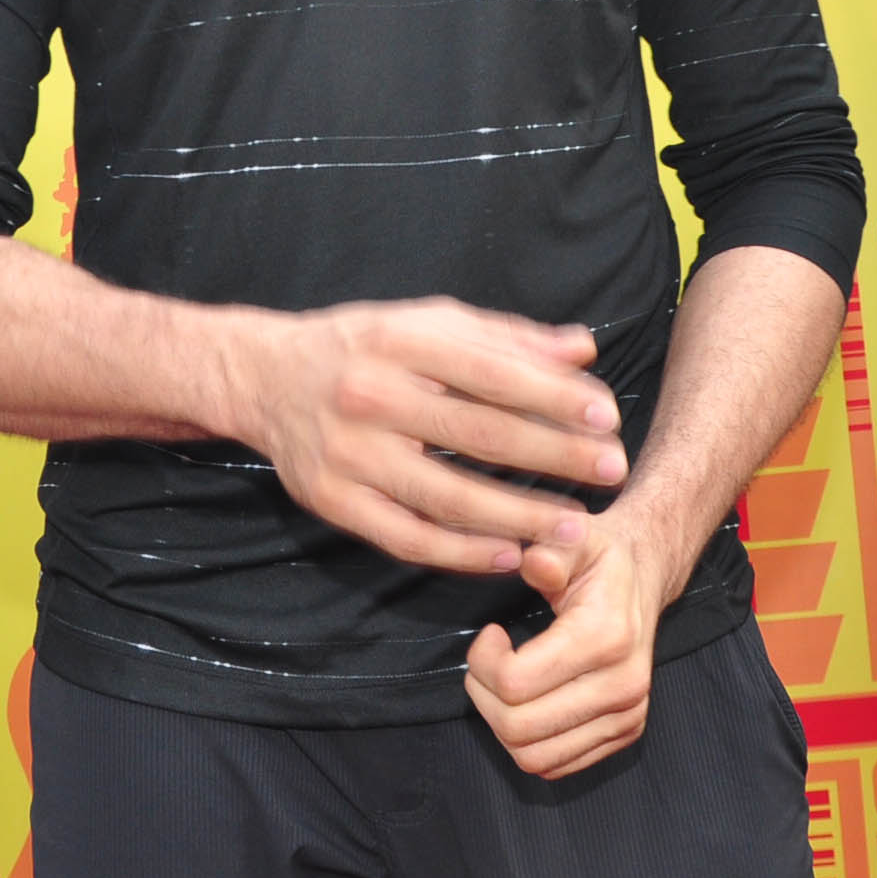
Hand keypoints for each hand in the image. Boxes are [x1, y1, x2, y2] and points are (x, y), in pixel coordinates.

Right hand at [235, 298, 626, 575]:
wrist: (265, 377)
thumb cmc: (365, 346)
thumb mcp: (428, 323)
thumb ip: (506, 339)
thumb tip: (584, 352)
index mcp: (401, 341)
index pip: (492, 372)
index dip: (555, 396)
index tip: (607, 416)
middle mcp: (372, 395)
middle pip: (479, 433)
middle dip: (554, 455)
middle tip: (611, 471)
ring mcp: (350, 454)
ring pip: (449, 496)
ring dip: (521, 515)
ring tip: (575, 525)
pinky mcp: (334, 501)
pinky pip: (409, 537)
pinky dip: (463, 552)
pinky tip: (510, 555)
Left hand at [464, 509, 671, 779]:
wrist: (644, 579)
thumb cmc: (599, 557)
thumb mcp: (575, 539)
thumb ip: (551, 551)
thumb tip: (535, 562)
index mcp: (605, 637)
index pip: (516, 683)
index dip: (483, 662)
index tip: (490, 633)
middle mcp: (622, 686)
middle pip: (518, 728)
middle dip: (484, 696)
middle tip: (485, 662)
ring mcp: (627, 716)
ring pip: (534, 757)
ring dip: (500, 723)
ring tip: (502, 681)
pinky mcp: (626, 733)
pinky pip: (556, 765)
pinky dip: (528, 742)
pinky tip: (527, 701)